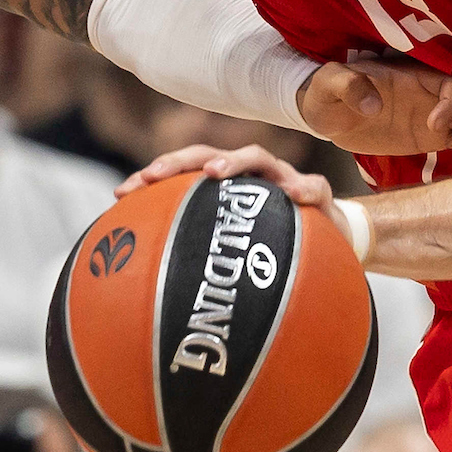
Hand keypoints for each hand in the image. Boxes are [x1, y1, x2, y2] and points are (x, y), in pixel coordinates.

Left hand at [119, 142, 367, 254]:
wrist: (329, 243)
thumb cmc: (270, 250)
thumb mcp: (232, 257)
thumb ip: (200, 262)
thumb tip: (146, 295)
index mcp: (222, 187)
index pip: (180, 172)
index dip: (151, 178)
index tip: (122, 193)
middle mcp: (248, 176)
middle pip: (210, 156)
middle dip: (182, 160)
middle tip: (157, 175)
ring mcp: (281, 179)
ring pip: (258, 157)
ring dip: (236, 161)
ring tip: (216, 172)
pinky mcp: (315, 193)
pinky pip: (314, 187)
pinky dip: (305, 188)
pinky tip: (297, 197)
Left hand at [300, 55, 451, 168]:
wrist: (327, 113)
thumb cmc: (328, 92)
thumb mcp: (331, 83)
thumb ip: (349, 86)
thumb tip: (371, 103)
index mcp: (413, 76)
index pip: (448, 84)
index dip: (449, 103)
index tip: (435, 126)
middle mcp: (430, 94)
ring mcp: (434, 115)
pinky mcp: (431, 136)